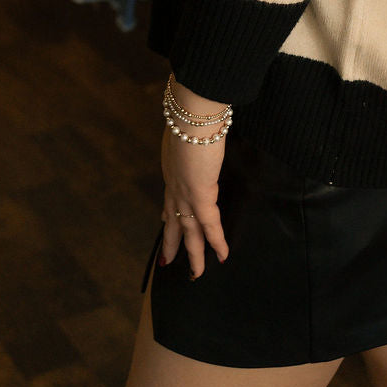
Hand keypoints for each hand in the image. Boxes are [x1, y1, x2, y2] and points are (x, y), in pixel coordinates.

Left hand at [159, 85, 229, 277]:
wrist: (191, 113)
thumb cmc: (192, 112)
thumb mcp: (187, 126)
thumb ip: (191, 132)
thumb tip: (202, 126)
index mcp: (171, 167)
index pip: (169, 197)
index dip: (167, 212)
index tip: (163, 222)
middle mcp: (174, 184)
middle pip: (172, 220)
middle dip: (171, 243)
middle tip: (167, 262)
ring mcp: (185, 192)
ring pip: (189, 232)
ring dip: (193, 254)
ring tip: (195, 275)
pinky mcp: (200, 196)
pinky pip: (210, 225)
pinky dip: (216, 242)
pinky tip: (223, 256)